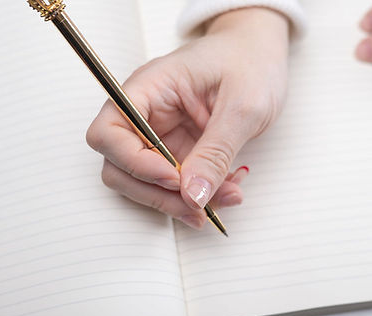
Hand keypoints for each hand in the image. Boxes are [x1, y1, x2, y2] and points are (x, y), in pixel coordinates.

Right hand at [86, 8, 289, 228]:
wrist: (262, 54)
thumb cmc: (250, 62)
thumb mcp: (242, 106)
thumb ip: (215, 153)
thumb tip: (192, 196)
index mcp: (149, 88)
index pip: (109, 133)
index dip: (133, 163)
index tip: (173, 179)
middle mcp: (146, 115)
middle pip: (120, 167)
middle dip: (157, 194)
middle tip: (199, 205)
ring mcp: (160, 136)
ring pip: (146, 184)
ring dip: (181, 202)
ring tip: (227, 197)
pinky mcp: (177, 153)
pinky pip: (176, 186)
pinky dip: (199, 197)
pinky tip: (228, 191)